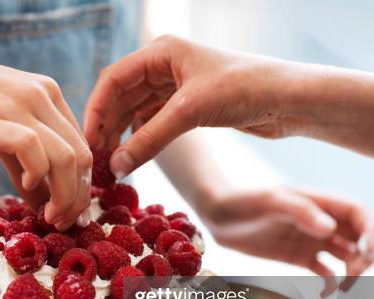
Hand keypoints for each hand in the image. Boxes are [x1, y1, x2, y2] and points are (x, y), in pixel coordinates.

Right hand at [0, 35, 91, 229]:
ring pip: (66, 158)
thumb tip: (44, 203)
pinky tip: (25, 185)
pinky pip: (32, 149)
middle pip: (82, 157)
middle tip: (64, 223)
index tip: (72, 213)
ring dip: (65, 196)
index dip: (83, 186)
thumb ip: (26, 165)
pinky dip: (36, 175)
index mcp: (48, 94)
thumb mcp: (0, 130)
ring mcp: (18, 104)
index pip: (83, 147)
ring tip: (49, 217)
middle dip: (78, 198)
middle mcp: (40, 95)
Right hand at [84, 34, 367, 178]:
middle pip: (121, 97)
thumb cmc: (244, 90)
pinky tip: (133, 156)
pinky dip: (141, 139)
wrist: (288, 100)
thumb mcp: (189, 112)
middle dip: (107, 126)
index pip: (113, 80)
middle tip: (97, 158)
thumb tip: (115, 167)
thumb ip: (149, 140)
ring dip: (122, 136)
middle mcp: (164, 65)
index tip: (88, 142)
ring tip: (112, 163)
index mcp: (161, 52)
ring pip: (135, 112)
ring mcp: (175, 86)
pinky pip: (152, 122)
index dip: (96, 110)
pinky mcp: (186, 106)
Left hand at [200, 186, 373, 294]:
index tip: (369, 252)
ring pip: (346, 256)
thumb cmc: (244, 202)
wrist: (218, 216)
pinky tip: (325, 294)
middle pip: (359, 237)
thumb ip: (300, 211)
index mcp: (319, 203)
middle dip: (365, 256)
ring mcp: (311, 240)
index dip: (371, 232)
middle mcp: (320, 221)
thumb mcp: (271, 202)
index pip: (358, 214)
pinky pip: (325, 271)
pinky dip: (331, 283)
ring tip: (344, 288)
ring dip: (353, 271)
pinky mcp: (299, 256)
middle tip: (354, 275)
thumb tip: (330, 229)